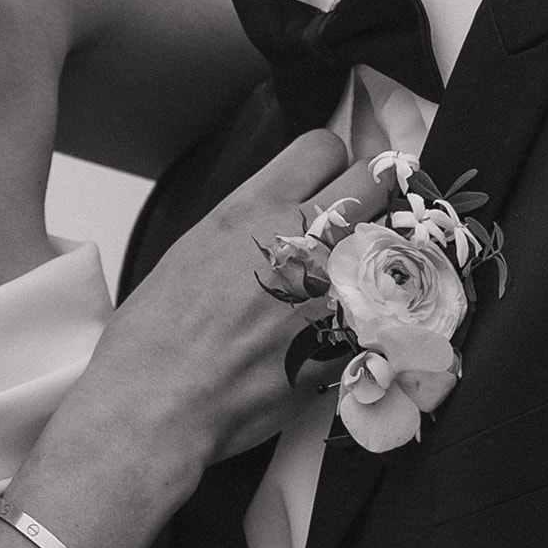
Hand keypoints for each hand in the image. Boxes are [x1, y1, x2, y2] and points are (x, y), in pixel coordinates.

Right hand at [77, 133, 393, 477]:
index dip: (327, 163)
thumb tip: (279, 217)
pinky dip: (376, 311)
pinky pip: (386, 305)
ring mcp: (332, 287)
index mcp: (255, 207)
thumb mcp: (198, 245)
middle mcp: (300, 237)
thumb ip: (252, 221)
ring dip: (375, 253)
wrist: (161, 401)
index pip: (323, 146)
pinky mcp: (350, 338)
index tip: (324, 180)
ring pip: (387, 241)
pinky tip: (352, 324)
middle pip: (370, 182)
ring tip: (353, 275)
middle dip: (363, 197)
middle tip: (348, 222)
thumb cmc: (160, 332)